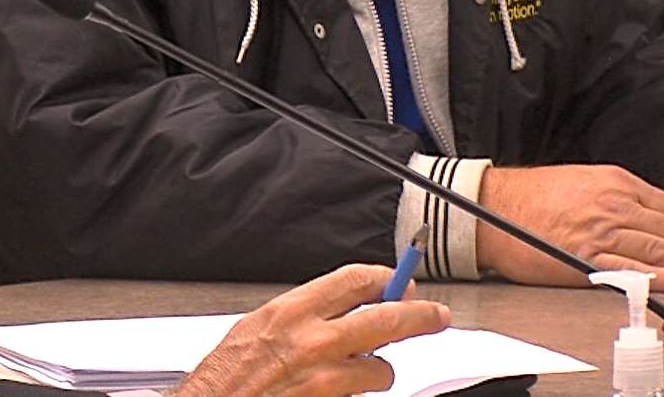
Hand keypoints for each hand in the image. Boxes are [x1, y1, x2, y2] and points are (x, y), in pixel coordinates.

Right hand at [171, 264, 449, 396]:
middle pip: (388, 317)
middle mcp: (314, 340)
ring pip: (383, 367)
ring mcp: (327, 377)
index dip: (385, 278)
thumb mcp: (258, 328)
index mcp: (292, 311)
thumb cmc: (227, 376)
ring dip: (380, 369)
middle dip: (420, 314)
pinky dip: (360, 393)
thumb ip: (302, 316)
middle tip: (436, 315)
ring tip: (364, 371)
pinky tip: (342, 391)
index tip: (399, 281)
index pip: (355, 280)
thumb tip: (340, 307)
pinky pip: (364, 396)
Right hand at [477, 164, 663, 290]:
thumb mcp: (582, 182)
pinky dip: (658, 274)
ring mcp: (599, 230)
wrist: (488, 206)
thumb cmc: (529, 196)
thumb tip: (652, 219)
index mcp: (614, 182)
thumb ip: (619, 198)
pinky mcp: (583, 256)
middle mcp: (612, 203)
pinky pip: (629, 267)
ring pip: (658, 247)